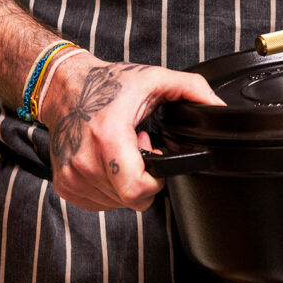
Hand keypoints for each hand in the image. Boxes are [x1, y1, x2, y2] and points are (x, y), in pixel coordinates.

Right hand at [39, 50, 223, 210]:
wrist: (64, 87)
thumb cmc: (105, 83)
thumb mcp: (153, 79)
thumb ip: (192, 90)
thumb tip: (218, 109)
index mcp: (108, 137)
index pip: (138, 189)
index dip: (157, 179)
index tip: (156, 156)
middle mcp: (86, 161)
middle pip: (131, 199)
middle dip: (144, 178)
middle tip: (139, 146)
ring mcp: (73, 176)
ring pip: (117, 204)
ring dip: (125, 181)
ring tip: (121, 149)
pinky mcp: (65, 185)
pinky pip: (100, 203)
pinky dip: (109, 186)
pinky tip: (108, 159)